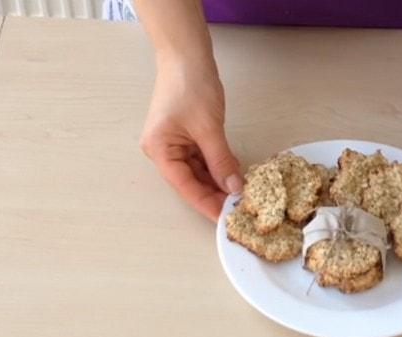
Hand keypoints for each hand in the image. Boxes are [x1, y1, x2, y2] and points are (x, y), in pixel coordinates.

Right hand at [140, 56, 241, 220]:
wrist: (186, 54)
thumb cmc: (190, 85)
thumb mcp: (209, 128)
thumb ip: (221, 160)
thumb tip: (234, 188)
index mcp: (160, 150)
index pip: (185, 186)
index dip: (206, 203)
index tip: (225, 218)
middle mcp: (164, 151)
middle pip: (191, 182)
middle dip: (214, 193)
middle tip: (239, 208)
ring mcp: (175, 143)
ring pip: (199, 171)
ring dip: (219, 181)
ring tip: (241, 193)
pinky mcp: (187, 136)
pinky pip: (203, 158)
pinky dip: (219, 166)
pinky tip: (235, 174)